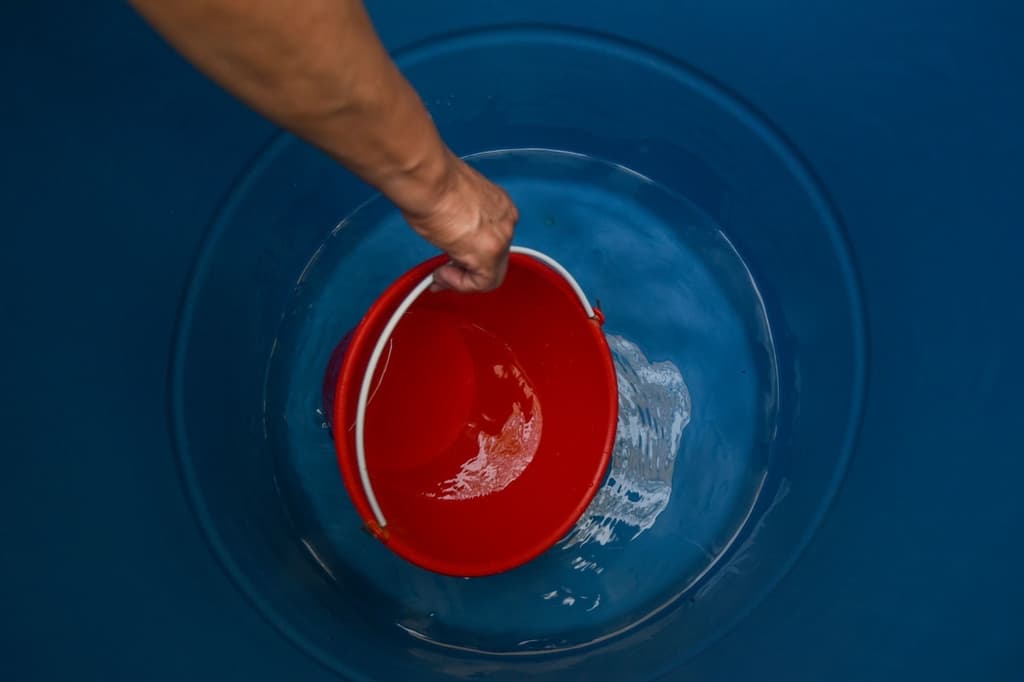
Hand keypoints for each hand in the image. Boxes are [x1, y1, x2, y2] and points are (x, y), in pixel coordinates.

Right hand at [402, 154, 517, 292]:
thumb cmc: (431, 182)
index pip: (492, 239)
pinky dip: (461, 284)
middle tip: (444, 275)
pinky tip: (442, 274)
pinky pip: (484, 283)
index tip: (451, 260)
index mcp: (499, 204)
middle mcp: (506, 220)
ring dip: (463, 279)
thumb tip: (451, 236)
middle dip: (468, 271)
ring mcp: (501, 237)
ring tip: (440, 274)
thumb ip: (460, 221)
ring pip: (491, 274)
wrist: (427, 178)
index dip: (471, 255)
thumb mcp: (452, 201)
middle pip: (495, 259)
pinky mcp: (489, 253)